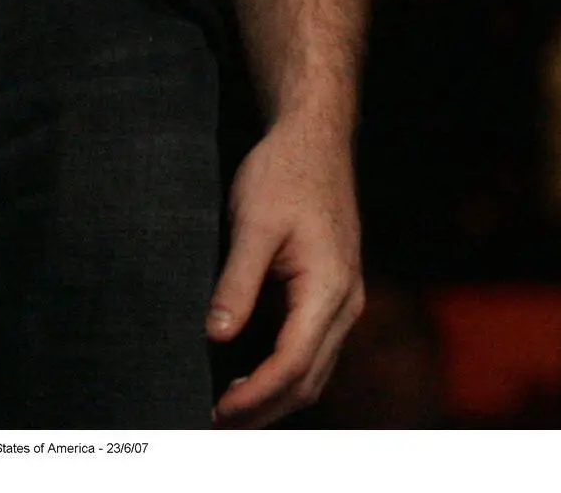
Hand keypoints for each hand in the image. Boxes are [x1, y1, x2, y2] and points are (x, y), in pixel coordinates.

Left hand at [207, 117, 363, 425]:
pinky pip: (312, 350)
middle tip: (215, 422)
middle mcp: (345, 302)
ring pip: (314, 371)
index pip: (292, 363)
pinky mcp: (332, 294)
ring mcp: (343, 300)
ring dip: (275, 397)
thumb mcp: (253, 222)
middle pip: (308, 380)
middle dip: (264, 410)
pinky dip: (283, 374)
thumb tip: (215, 336)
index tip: (218, 410)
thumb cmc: (285, 173)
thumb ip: (237, 282)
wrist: (314, 138)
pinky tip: (247, 374)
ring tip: (228, 409)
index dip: (254, 395)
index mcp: (329, 287)